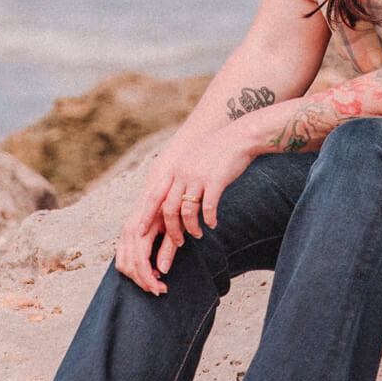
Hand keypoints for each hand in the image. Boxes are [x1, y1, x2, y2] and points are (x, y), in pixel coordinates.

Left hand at [114, 123, 254, 293]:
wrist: (240, 137)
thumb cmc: (217, 151)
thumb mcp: (192, 160)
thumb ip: (182, 175)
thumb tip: (176, 196)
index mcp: (175, 169)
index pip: (154, 196)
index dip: (147, 215)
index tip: (141, 232)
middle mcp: (183, 173)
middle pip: (169, 208)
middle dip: (171, 230)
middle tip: (178, 243)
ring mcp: (198, 176)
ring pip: (187, 211)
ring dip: (191, 228)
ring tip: (197, 235)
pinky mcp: (216, 180)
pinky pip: (208, 208)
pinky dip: (208, 220)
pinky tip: (213, 224)